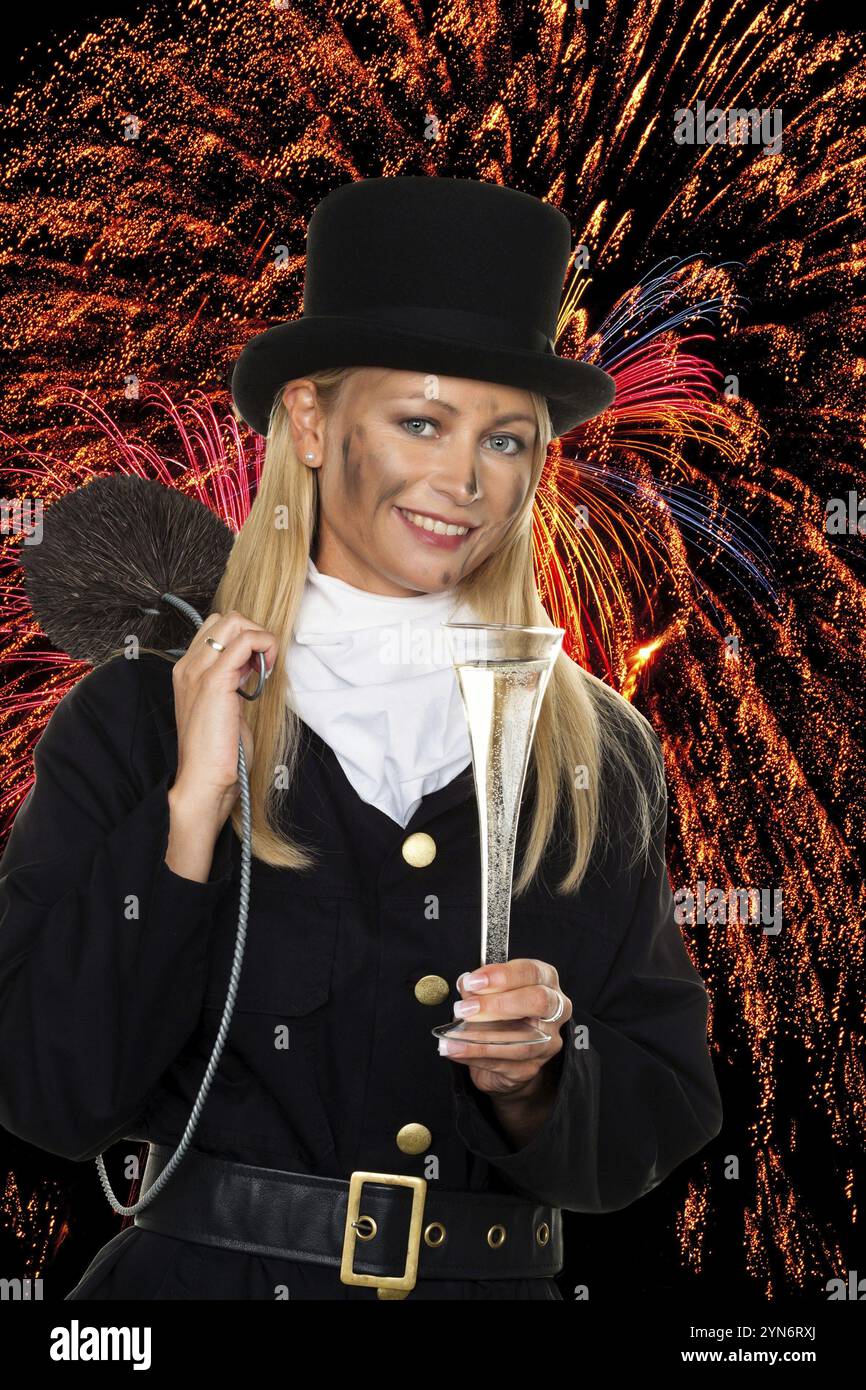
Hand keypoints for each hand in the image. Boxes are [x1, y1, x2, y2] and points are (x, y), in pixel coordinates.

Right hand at [170, 610, 279, 829]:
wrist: (203, 781)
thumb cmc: (217, 753)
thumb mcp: (224, 708)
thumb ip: (232, 682)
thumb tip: (251, 665)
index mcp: (186, 671)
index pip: (216, 629)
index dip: (243, 640)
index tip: (255, 668)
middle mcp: (188, 666)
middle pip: (226, 618)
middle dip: (254, 634)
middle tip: (262, 666)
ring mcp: (198, 671)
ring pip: (236, 622)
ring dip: (260, 639)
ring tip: (264, 671)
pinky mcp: (215, 681)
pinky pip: (246, 641)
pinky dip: (265, 647)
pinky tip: (265, 675)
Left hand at [439, 958, 572, 1104]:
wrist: (508, 1054)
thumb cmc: (502, 1013)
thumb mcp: (491, 992)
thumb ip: (480, 987)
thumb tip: (466, 985)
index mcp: (545, 981)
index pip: (531, 972)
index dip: (502, 975)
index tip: (473, 981)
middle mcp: (555, 1010)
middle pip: (538, 1002)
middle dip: (498, 1004)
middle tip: (465, 1009)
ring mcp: (547, 1042)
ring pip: (522, 1041)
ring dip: (482, 1038)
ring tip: (453, 1036)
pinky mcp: (531, 1067)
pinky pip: (504, 1064)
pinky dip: (476, 1056)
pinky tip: (456, 1050)